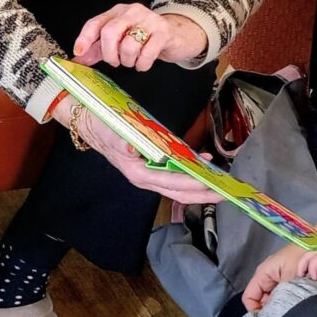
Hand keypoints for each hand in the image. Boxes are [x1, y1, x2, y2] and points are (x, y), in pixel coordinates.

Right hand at [50, 97, 221, 204]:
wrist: (89, 121)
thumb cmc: (102, 126)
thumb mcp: (110, 131)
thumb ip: (121, 142)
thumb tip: (132, 150)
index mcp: (137, 172)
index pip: (170, 183)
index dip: (192, 185)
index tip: (211, 186)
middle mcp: (144, 177)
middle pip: (178, 191)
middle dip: (202, 194)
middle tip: (226, 193)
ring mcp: (147, 173)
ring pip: (178, 185)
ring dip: (198, 185)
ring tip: (220, 182)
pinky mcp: (150, 164)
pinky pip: (173, 173)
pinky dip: (189, 170)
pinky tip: (202, 161)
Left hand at [72, 3, 207, 70]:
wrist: (178, 35)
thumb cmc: (146, 38)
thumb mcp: (121, 41)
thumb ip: (98, 49)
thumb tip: (78, 59)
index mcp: (118, 12)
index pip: (96, 22)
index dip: (85, 38)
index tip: (79, 53)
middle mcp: (133, 12)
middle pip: (110, 32)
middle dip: (109, 53)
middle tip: (114, 62)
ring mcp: (150, 20)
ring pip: (128, 45)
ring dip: (128, 60)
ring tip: (133, 61)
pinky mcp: (164, 32)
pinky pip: (146, 53)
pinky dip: (142, 64)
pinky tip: (144, 63)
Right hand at [242, 243, 306, 311]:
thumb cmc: (303, 256)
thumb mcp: (290, 279)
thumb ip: (279, 297)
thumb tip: (273, 315)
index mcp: (262, 273)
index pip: (248, 298)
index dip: (255, 311)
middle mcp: (266, 275)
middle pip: (258, 300)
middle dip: (268, 310)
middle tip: (281, 316)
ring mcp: (275, 277)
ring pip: (269, 298)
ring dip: (277, 306)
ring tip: (289, 309)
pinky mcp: (285, 278)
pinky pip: (278, 294)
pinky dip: (284, 300)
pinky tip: (293, 303)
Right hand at [298, 238, 316, 283]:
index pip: (316, 260)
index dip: (312, 269)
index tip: (315, 278)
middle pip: (306, 256)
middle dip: (301, 266)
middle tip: (300, 276)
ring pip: (307, 252)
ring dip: (303, 262)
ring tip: (302, 272)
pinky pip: (311, 251)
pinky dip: (307, 258)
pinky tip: (309, 264)